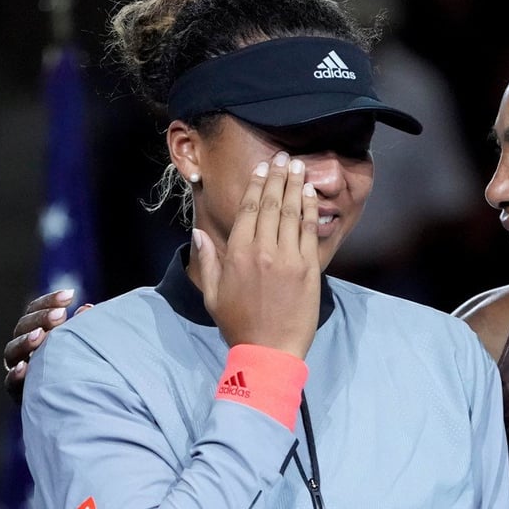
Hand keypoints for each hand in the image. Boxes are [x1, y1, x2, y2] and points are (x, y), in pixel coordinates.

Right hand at [3, 289, 93, 403]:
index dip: (49, 302)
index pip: (36, 311)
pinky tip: (25, 368)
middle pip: (23, 327)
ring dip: (26, 342)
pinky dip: (17, 375)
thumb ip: (82, 328)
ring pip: (13, 351)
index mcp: (38, 332)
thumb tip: (87, 308)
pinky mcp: (20, 393)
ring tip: (40, 336)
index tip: (69, 295)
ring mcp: (20, 370)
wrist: (81, 406)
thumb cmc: (83, 367)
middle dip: (40, 318)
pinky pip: (11, 383)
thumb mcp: (82, 345)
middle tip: (60, 315)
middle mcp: (25, 350)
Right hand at [194, 152, 320, 358]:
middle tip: (284, 158)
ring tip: (299, 166)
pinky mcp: (308, 268)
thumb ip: (206, 260)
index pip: (247, 210)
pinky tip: (310, 194)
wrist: (269, 351)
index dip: (255, 186)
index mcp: (236, 254)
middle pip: (270, 204)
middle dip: (277, 177)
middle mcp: (262, 250)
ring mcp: (288, 258)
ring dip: (295, 186)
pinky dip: (310, 209)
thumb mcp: (212, 294)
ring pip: (291, 213)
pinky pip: (308, 231)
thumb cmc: (238, 324)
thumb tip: (197, 233)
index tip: (261, 169)